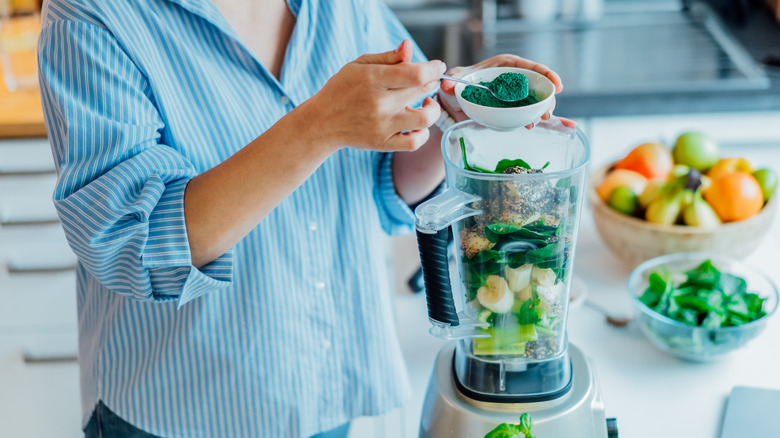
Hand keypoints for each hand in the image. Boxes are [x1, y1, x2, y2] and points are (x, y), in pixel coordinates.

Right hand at [305, 40, 445, 152]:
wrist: (322, 122)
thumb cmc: (342, 90)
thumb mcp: (359, 65)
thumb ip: (388, 57)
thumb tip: (409, 47)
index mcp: (373, 79)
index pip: (415, 73)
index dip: (433, 68)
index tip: (437, 66)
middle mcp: (380, 103)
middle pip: (422, 90)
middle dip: (432, 82)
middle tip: (429, 80)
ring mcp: (383, 126)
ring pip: (425, 118)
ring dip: (433, 108)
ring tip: (427, 103)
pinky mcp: (383, 143)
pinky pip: (414, 142)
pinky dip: (423, 133)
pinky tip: (418, 123)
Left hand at [438, 54, 575, 129]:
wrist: (453, 103)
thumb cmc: (457, 84)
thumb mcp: (455, 80)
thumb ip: (451, 82)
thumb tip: (447, 85)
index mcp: (505, 66)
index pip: (530, 67)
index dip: (546, 74)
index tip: (557, 84)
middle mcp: (515, 79)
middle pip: (539, 85)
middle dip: (547, 98)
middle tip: (546, 113)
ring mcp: (516, 96)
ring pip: (537, 101)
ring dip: (542, 111)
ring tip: (537, 123)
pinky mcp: (514, 110)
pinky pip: (531, 113)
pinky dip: (539, 119)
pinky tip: (549, 126)